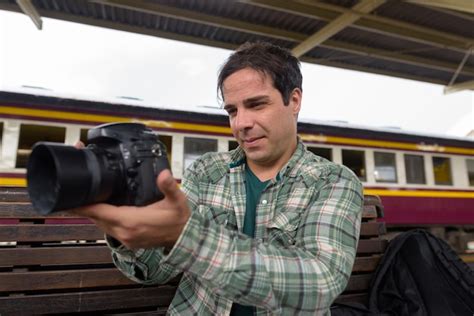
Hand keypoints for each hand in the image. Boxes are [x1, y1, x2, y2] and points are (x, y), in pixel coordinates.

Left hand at [72, 169, 190, 249]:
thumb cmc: (180, 219)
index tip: (67, 196)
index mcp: (132, 222)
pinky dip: (103, 218)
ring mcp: (126, 239)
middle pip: (96, 218)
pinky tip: (102, 209)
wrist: (186, 239)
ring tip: (85, 198)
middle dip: (85, 205)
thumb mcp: (177, 200)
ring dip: (93, 212)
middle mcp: (125, 233)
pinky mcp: (128, 242)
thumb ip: (169, 186)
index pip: (99, 212)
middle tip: (74, 190)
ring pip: (101, 224)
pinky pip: (109, 229)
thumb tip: (164, 174)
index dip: (82, 205)